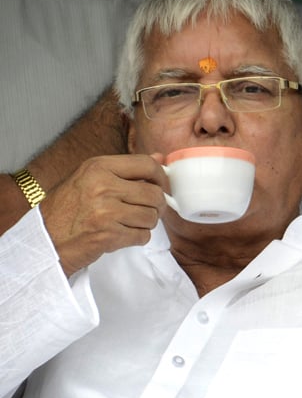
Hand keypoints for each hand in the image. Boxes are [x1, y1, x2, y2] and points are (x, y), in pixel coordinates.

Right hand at [39, 154, 168, 275]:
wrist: (44, 241)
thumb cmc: (67, 209)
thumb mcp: (90, 178)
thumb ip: (125, 169)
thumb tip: (159, 156)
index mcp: (98, 167)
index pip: (147, 165)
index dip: (161, 177)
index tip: (161, 186)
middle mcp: (102, 186)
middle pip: (155, 194)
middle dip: (156, 206)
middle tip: (146, 210)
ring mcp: (106, 212)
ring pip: (152, 217)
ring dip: (145, 223)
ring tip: (128, 223)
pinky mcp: (108, 235)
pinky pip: (143, 236)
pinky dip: (137, 238)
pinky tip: (121, 234)